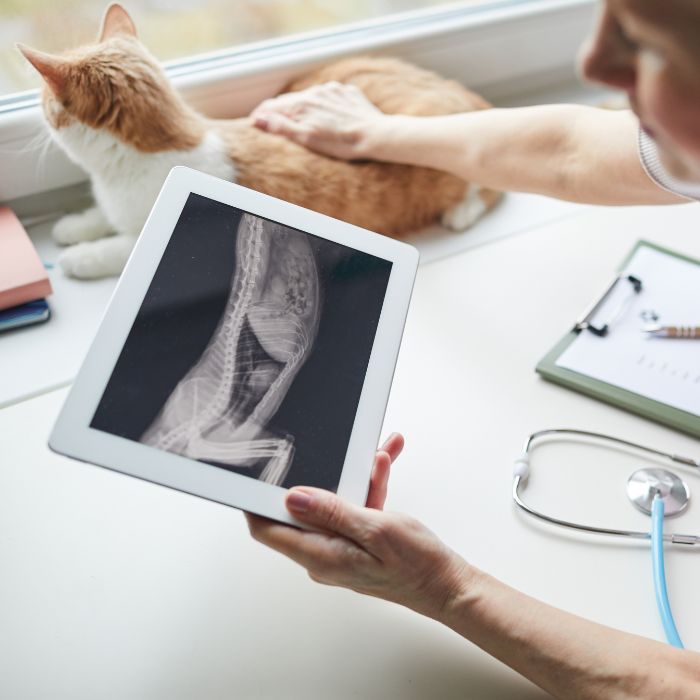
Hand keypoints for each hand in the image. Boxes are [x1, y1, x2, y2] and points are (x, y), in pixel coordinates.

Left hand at [245, 433, 470, 618]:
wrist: (448, 584)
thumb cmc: (417, 565)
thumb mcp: (376, 528)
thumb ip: (333, 511)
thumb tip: (293, 498)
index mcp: (322, 555)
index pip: (268, 530)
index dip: (255, 503)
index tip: (253, 474)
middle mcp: (324, 554)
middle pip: (303, 509)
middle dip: (318, 473)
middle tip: (330, 447)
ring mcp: (341, 547)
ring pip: (335, 502)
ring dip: (355, 476)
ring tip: (378, 454)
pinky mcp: (357, 541)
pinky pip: (354, 508)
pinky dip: (368, 486)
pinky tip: (384, 466)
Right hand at [251, 81, 386, 159]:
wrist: (375, 135)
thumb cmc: (342, 143)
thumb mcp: (307, 139)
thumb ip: (282, 127)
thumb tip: (259, 119)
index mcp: (302, 104)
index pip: (272, 106)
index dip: (261, 115)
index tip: (254, 123)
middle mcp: (315, 92)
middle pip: (288, 100)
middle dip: (278, 111)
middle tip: (272, 123)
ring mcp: (331, 90)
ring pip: (308, 97)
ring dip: (300, 107)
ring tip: (300, 122)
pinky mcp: (346, 92)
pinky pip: (327, 96)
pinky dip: (321, 105)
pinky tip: (326, 117)